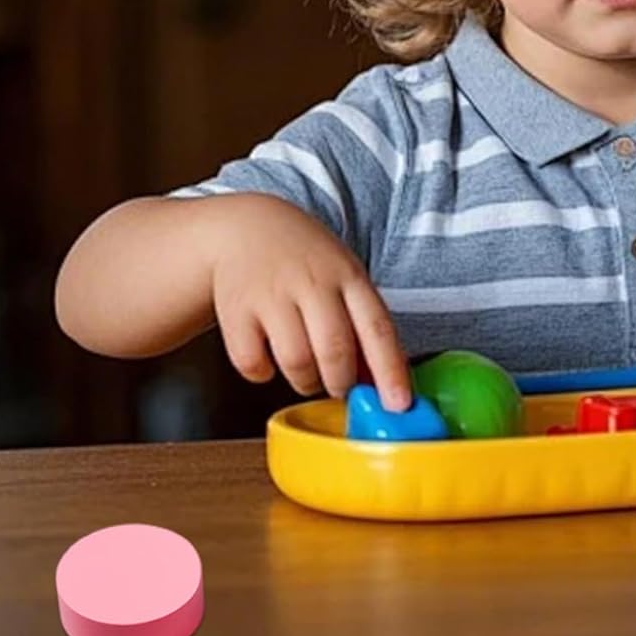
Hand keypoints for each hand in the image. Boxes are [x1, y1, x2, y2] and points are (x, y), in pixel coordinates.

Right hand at [210, 222, 411, 409]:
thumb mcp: (344, 277)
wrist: (245, 228)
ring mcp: (271, 294)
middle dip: (342, 382)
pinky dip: (263, 372)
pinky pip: (253, 363)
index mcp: (348, 275)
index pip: (377, 328)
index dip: (391, 372)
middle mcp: (311, 281)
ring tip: (307, 372)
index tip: (399, 407)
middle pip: (335, 350)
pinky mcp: (235, 310)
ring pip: (296, 361)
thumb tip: (382, 384)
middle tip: (340, 386)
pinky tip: (269, 356)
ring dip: (306, 382)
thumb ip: (363, 324)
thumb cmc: (307, 262)